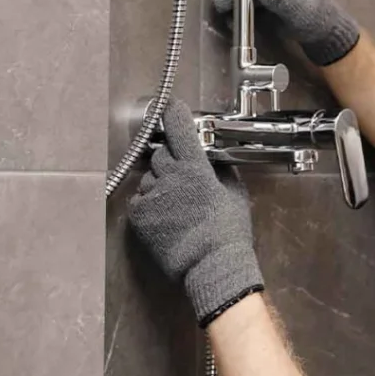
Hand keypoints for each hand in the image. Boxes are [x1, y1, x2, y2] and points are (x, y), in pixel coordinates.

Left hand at [127, 100, 263, 326]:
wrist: (211, 267)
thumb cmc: (228, 233)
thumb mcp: (236, 195)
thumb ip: (223, 171)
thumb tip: (213, 157)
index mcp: (196, 170)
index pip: (180, 130)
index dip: (174, 115)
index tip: (171, 108)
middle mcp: (170, 178)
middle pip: (161, 154)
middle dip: (170, 160)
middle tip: (181, 178)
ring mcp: (151, 197)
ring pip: (149, 178)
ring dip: (159, 185)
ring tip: (175, 206)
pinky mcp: (138, 216)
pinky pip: (139, 199)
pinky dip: (148, 204)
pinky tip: (164, 217)